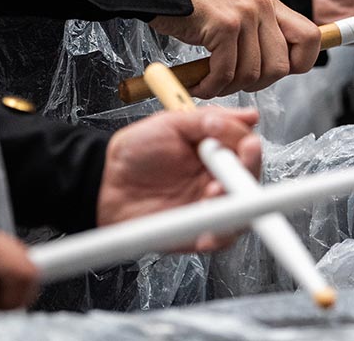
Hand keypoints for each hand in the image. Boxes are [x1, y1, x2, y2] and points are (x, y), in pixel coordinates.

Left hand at [97, 107, 261, 251]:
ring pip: (242, 210)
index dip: (249, 147)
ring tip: (211, 192)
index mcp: (217, 149)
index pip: (247, 147)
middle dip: (248, 173)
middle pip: (251, 179)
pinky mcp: (199, 232)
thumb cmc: (134, 152)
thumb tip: (248, 116)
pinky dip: (219, 234)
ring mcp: (211, 206)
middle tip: (232, 169)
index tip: (245, 144)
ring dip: (233, 202)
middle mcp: (219, 177)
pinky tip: (207, 225)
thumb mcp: (171, 123)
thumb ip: (208, 118)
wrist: (103, 184)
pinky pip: (221, 238)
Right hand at [150, 0, 320, 97]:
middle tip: (231, 82)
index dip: (300, 63)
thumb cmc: (195, 5)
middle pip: (281, 67)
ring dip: (227, 87)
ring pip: (252, 74)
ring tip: (210, 82)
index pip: (311, 38)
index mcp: (271, 6)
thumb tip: (277, 68)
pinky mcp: (223, 26)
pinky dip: (211, 86)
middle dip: (255, 85)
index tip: (275, 73)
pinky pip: (226, 72)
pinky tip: (199, 83)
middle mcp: (263, 8)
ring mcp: (245, 15)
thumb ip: (259, 35)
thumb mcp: (238, 14)